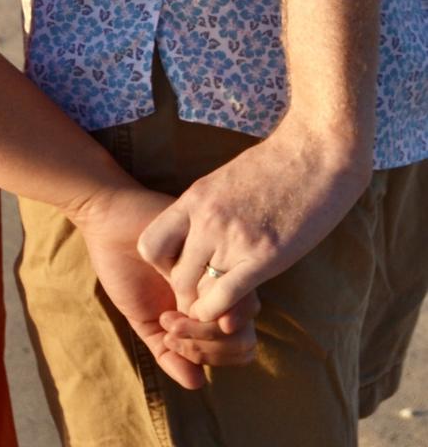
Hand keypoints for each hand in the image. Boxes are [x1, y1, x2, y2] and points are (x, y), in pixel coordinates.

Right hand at [73, 186, 259, 388]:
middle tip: (170, 329)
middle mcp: (220, 287)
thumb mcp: (143, 319)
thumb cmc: (122, 266)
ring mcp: (218, 263)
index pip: (238, 348)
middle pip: (244, 335)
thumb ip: (168, 352)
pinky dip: (196, 293)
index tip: (172, 341)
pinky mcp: (209, 238)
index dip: (210, 356)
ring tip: (168, 313)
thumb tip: (199, 384)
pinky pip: (220, 278)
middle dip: (206, 345)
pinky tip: (170, 287)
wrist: (105, 221)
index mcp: (209, 307)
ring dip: (201, 324)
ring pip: (238, 310)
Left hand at [135, 113, 371, 320]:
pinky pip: (225, 298)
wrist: (316, 150)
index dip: (162, 267)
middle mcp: (207, 219)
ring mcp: (233, 238)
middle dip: (184, 295)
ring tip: (214, 311)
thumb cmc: (277, 164)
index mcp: (195, 198)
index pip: (150, 245)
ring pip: (197, 291)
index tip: (181, 272)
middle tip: (199, 300)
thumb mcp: (227, 181)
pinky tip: (225, 317)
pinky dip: (218, 314)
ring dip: (203, 307)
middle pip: (174, 276)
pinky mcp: (264, 256)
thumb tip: (202, 234)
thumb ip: (211, 209)